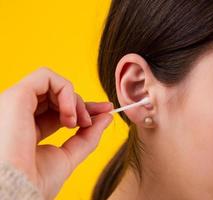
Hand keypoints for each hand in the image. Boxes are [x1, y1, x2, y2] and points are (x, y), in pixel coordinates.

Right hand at [0, 67, 113, 198]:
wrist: (18, 191)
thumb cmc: (36, 181)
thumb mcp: (70, 155)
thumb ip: (89, 136)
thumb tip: (106, 117)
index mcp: (29, 129)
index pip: (60, 110)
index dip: (84, 108)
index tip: (106, 110)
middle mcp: (21, 114)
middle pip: (58, 95)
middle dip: (83, 104)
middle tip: (90, 122)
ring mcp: (17, 104)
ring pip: (53, 83)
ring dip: (74, 100)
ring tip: (77, 122)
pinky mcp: (16, 95)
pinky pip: (46, 77)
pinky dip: (65, 91)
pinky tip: (69, 114)